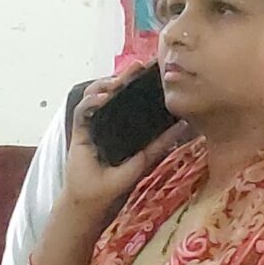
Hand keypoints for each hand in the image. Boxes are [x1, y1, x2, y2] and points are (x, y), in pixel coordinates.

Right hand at [60, 66, 190, 217]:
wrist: (94, 198)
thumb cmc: (117, 181)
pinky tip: (101, 99)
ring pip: (95, 94)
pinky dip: (90, 101)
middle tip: (137, 66)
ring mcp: (92, 123)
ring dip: (105, 85)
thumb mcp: (145, 158)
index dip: (138, 82)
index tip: (152, 69)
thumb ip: (161, 142)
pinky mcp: (79, 130)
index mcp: (124, 123)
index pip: (130, 96)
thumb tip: (184, 124)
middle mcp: (107, 119)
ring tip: (117, 82)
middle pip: (113, 90)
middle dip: (123, 76)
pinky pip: (82, 110)